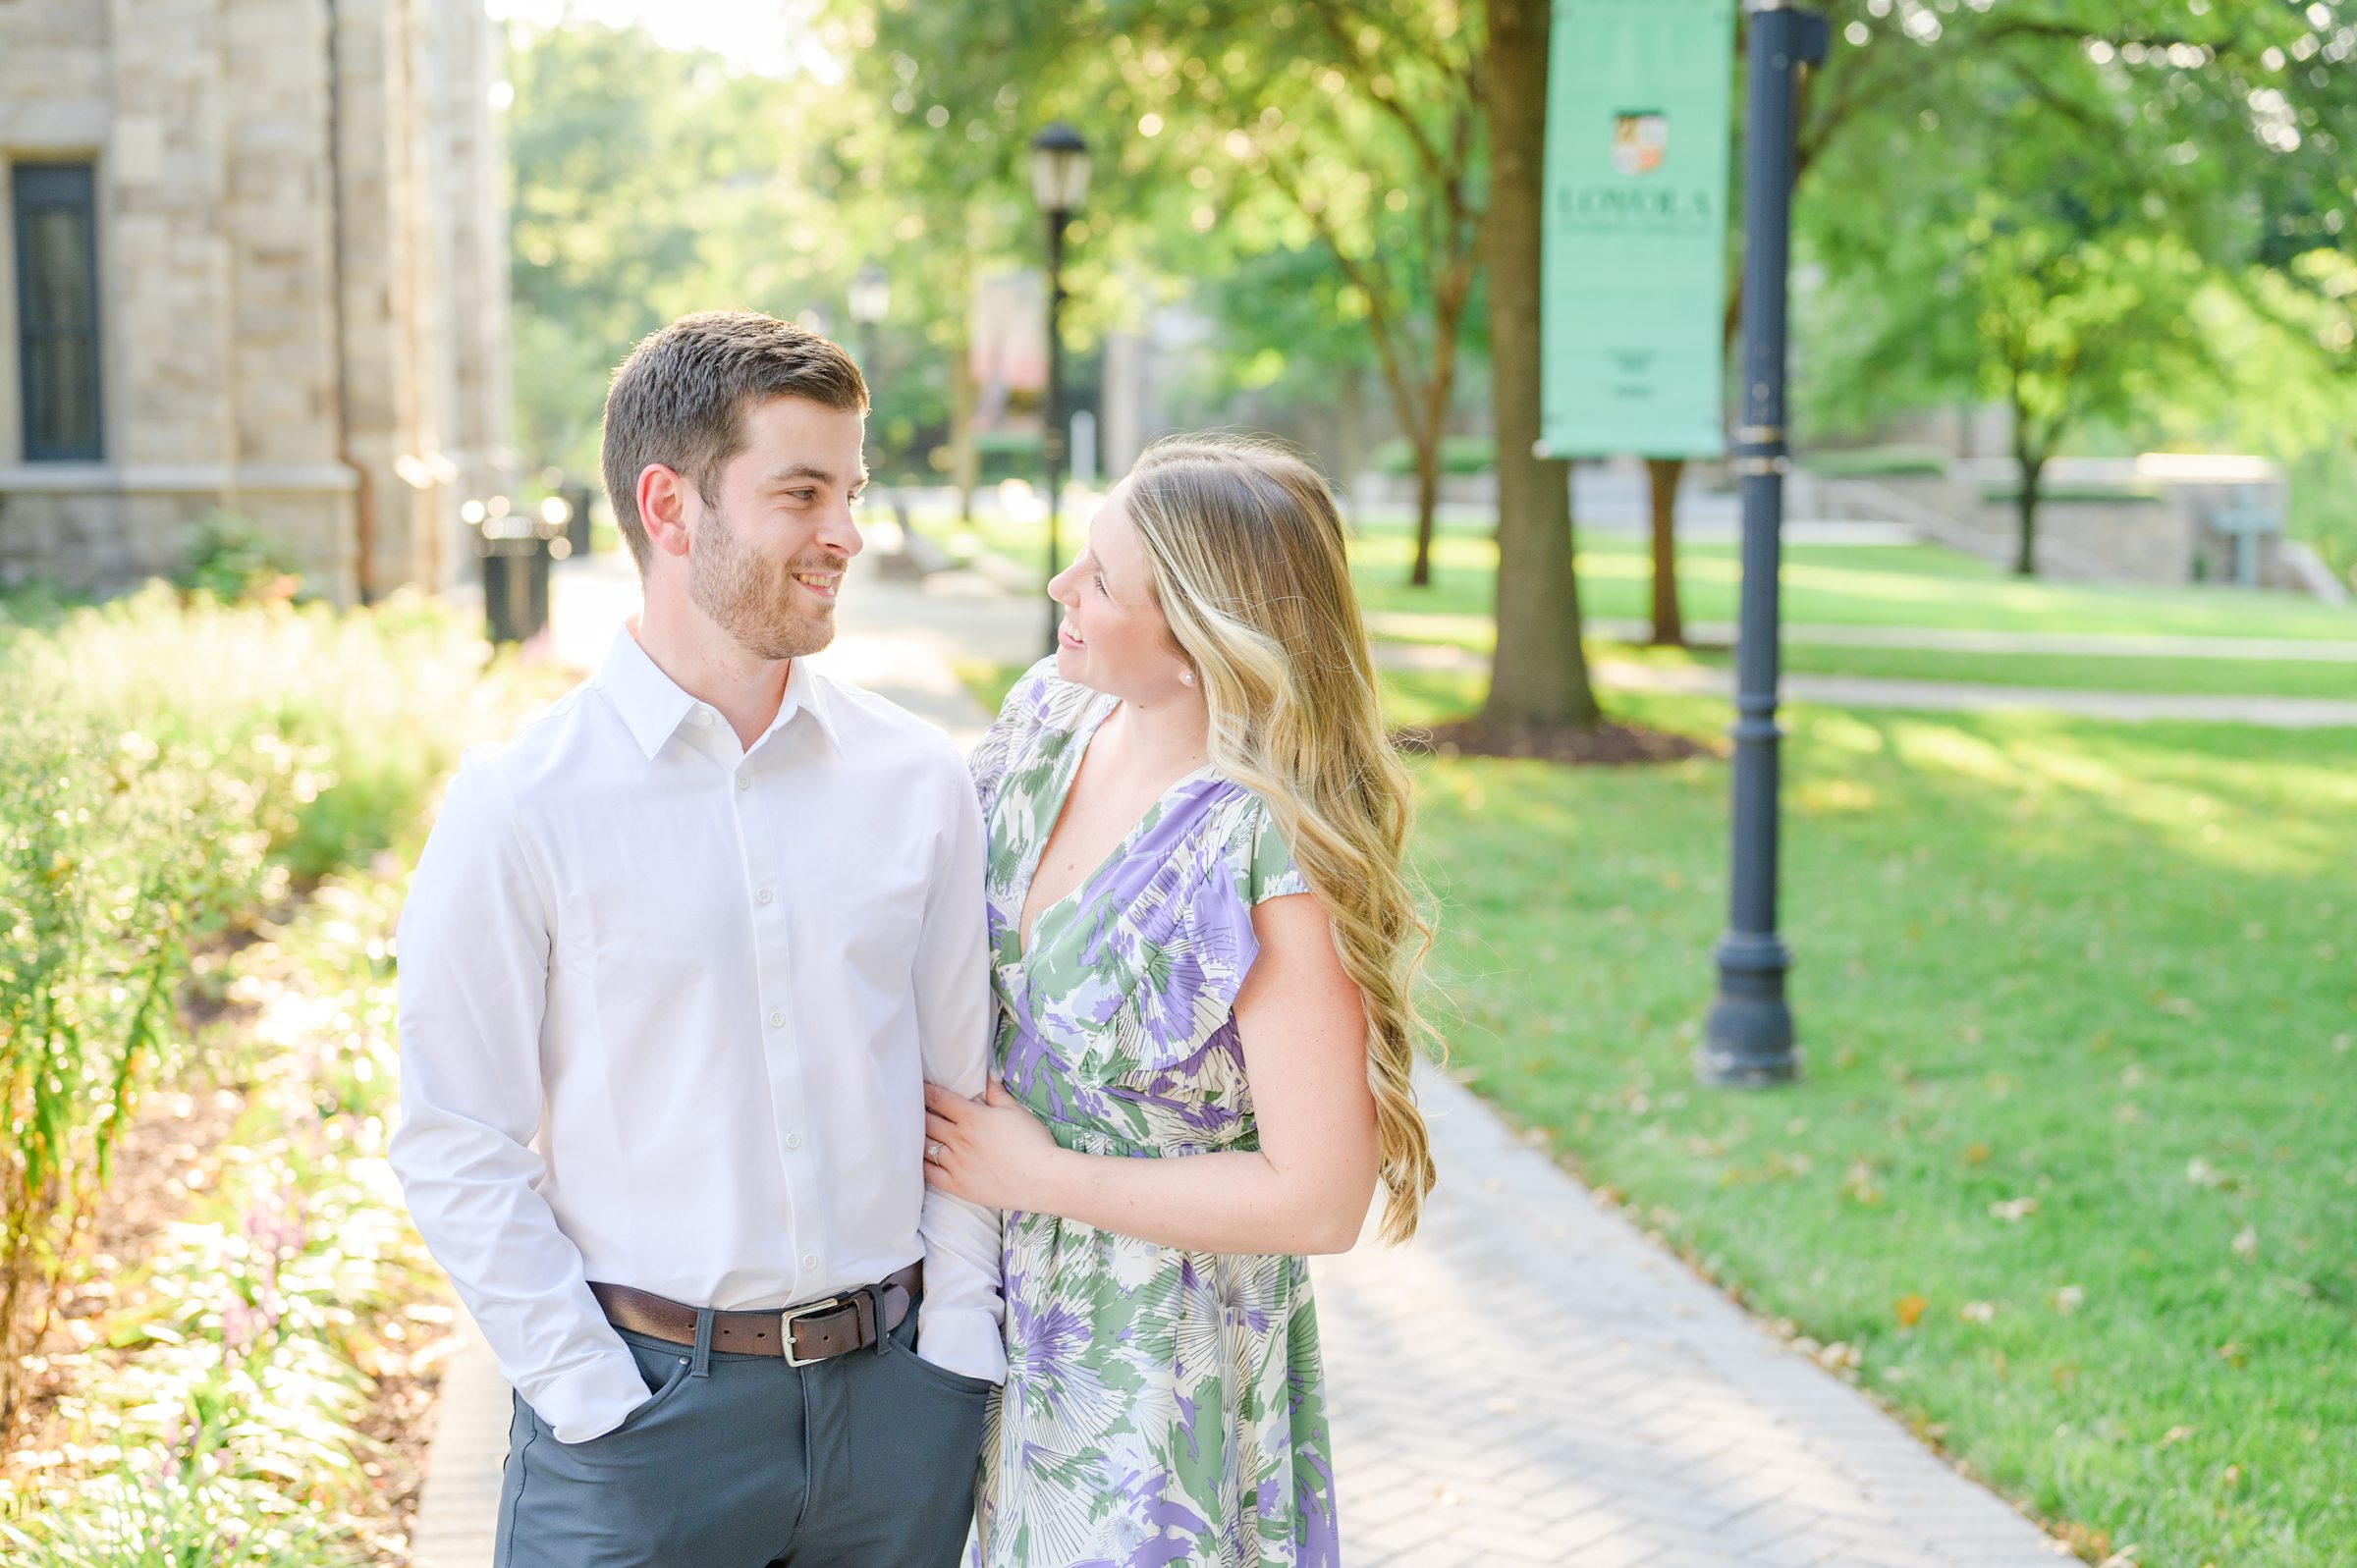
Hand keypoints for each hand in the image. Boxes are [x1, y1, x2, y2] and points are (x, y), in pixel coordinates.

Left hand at [923, 1080, 1060, 1210]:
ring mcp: (956, 1164)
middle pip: (928, 1121)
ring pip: (925, 1146)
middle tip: (908, 1108)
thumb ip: (996, 1093)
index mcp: (972, 1118)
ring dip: (917, 1137)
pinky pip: (930, 1174)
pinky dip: (921, 1165)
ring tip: (910, 1132)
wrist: (1042, 1179)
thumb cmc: (1033, 1142)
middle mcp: (959, 1139)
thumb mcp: (1016, 1111)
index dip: (925, 1091)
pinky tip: (918, 1160)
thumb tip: (987, 1074)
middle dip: (917, 1113)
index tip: (917, 1087)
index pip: (939, 1099)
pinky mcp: (958, 1186)